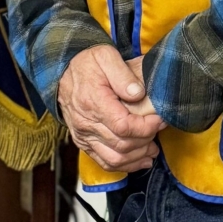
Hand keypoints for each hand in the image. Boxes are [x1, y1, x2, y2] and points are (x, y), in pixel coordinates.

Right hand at [57, 45, 165, 173]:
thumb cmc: (86, 64)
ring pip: (114, 159)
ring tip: (153, 149)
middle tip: (159, 129)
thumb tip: (138, 93)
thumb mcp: (105, 56)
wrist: (62, 72)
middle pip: (122, 145)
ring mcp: (83, 136)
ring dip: (137, 158)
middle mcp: (86, 123)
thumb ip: (123, 74)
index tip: (160, 119)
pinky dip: (125, 165)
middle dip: (146, 140)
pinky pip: (104, 162)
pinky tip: (140, 160)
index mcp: (93, 102)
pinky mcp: (83, 142)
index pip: (124, 126)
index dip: (146, 127)